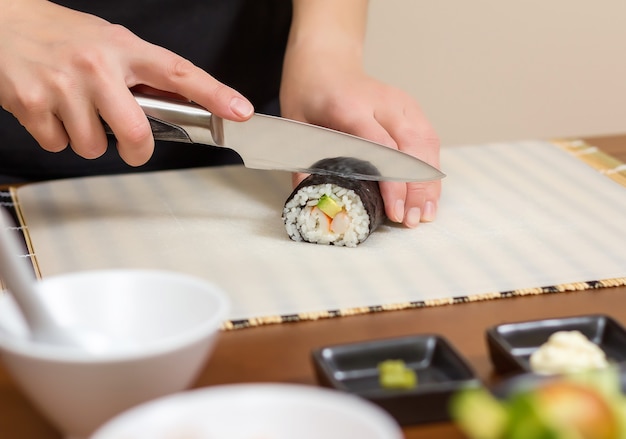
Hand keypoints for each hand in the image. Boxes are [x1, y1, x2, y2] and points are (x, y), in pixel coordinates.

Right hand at [0, 0, 252, 165]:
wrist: (1, 21)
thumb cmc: (60, 35)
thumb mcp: (106, 42)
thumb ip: (138, 74)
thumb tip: (173, 108)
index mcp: (123, 48)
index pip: (179, 72)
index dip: (214, 94)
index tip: (240, 111)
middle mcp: (96, 66)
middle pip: (136, 133)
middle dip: (136, 149)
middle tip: (131, 145)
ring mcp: (64, 86)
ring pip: (93, 147)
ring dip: (88, 139)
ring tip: (75, 110)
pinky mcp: (33, 104)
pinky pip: (59, 145)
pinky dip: (56, 136)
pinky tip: (50, 110)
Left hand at [280, 65, 440, 227]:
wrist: (325, 60)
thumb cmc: (309, 94)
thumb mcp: (296, 127)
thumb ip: (304, 166)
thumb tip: (315, 204)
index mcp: (349, 106)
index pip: (381, 147)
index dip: (392, 181)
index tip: (395, 210)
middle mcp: (382, 101)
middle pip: (411, 146)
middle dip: (416, 188)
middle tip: (413, 221)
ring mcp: (400, 102)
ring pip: (426, 143)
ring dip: (429, 181)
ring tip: (426, 214)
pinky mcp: (410, 107)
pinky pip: (428, 139)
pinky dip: (431, 168)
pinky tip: (429, 192)